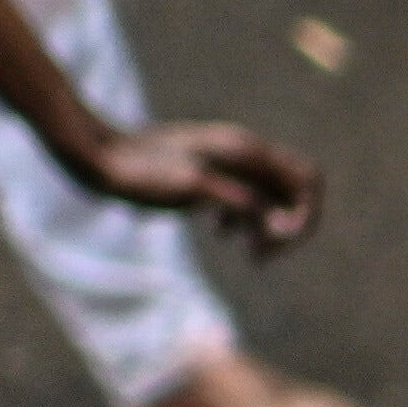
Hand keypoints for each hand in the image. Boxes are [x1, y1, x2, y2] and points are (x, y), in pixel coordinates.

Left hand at [82, 115, 323, 244]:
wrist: (100, 158)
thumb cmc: (140, 172)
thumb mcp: (193, 188)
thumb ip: (240, 201)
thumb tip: (278, 220)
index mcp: (246, 150)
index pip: (307, 180)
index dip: (305, 214)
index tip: (278, 241)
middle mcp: (245, 152)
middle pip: (296, 190)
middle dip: (290, 226)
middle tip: (262, 256)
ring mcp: (230, 162)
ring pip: (274, 197)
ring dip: (269, 228)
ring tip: (248, 254)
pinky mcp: (214, 175)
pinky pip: (250, 199)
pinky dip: (247, 220)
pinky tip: (221, 235)